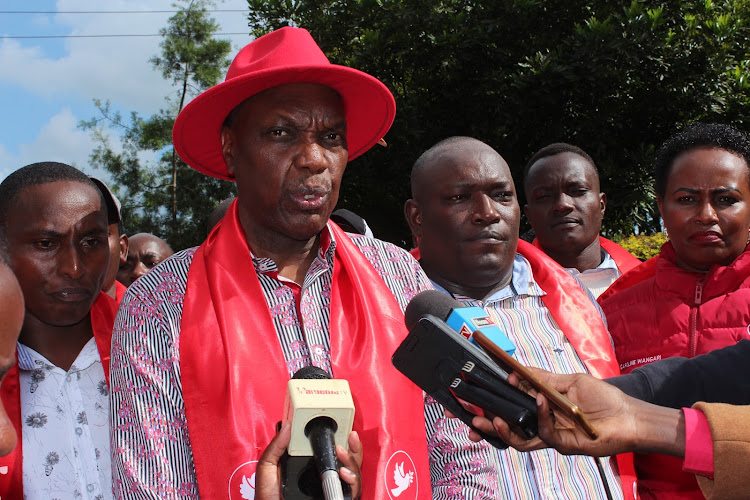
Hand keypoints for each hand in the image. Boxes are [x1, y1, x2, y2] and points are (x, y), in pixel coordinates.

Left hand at [254, 422, 363, 499]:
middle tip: (350, 437)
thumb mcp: (268, 469)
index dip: (341, 438)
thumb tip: (288, 426)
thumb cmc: (268, 497)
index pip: (330, 450)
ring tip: (342, 453)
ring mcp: (330, 488)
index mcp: (310, 465)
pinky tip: (343, 473)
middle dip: (353, 447)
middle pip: (348, 459)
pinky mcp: (336, 498)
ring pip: (353, 472)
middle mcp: (323, 476)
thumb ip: (275, 447)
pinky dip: (353, 481)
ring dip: (352, 460)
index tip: (343, 429)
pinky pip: (353, 491)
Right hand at [471, 369, 684, 457]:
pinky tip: (539, 401)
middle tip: (468, 418)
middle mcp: (541, 422)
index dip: (489, 402)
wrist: (629, 416)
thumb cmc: (604, 399)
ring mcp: (550, 435)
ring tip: (492, 418)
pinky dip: (539, 415)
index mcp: (540, 406)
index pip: (509, 404)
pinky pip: (543, 432)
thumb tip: (517, 370)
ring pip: (518, 437)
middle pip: (506, 425)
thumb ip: (542, 378)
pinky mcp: (561, 444)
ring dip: (502, 428)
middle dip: (483, 424)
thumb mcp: (569, 381)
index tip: (472, 394)